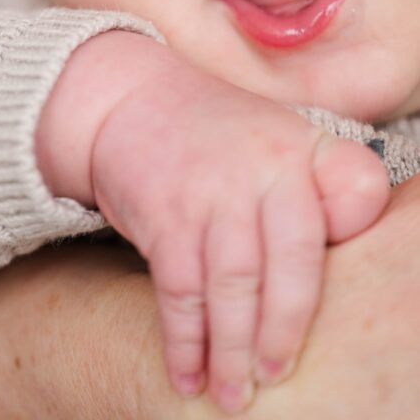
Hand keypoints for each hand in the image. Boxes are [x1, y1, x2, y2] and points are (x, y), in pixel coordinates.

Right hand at [0, 176, 419, 419]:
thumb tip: (349, 269)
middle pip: (293, 264)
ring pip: (235, 287)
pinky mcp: (165, 213)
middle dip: (285, 333)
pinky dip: (185, 340)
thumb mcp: (277, 140)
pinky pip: (182, 290)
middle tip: (276, 380)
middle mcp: (266, 164)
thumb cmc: (213, 137)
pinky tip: (186, 371)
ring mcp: (213, 188)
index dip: (359, 238)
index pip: (356, 193)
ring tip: (231, 395)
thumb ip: (316, 190)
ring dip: (233, 352)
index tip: (347, 303)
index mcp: (302, 147)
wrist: (130, 98)